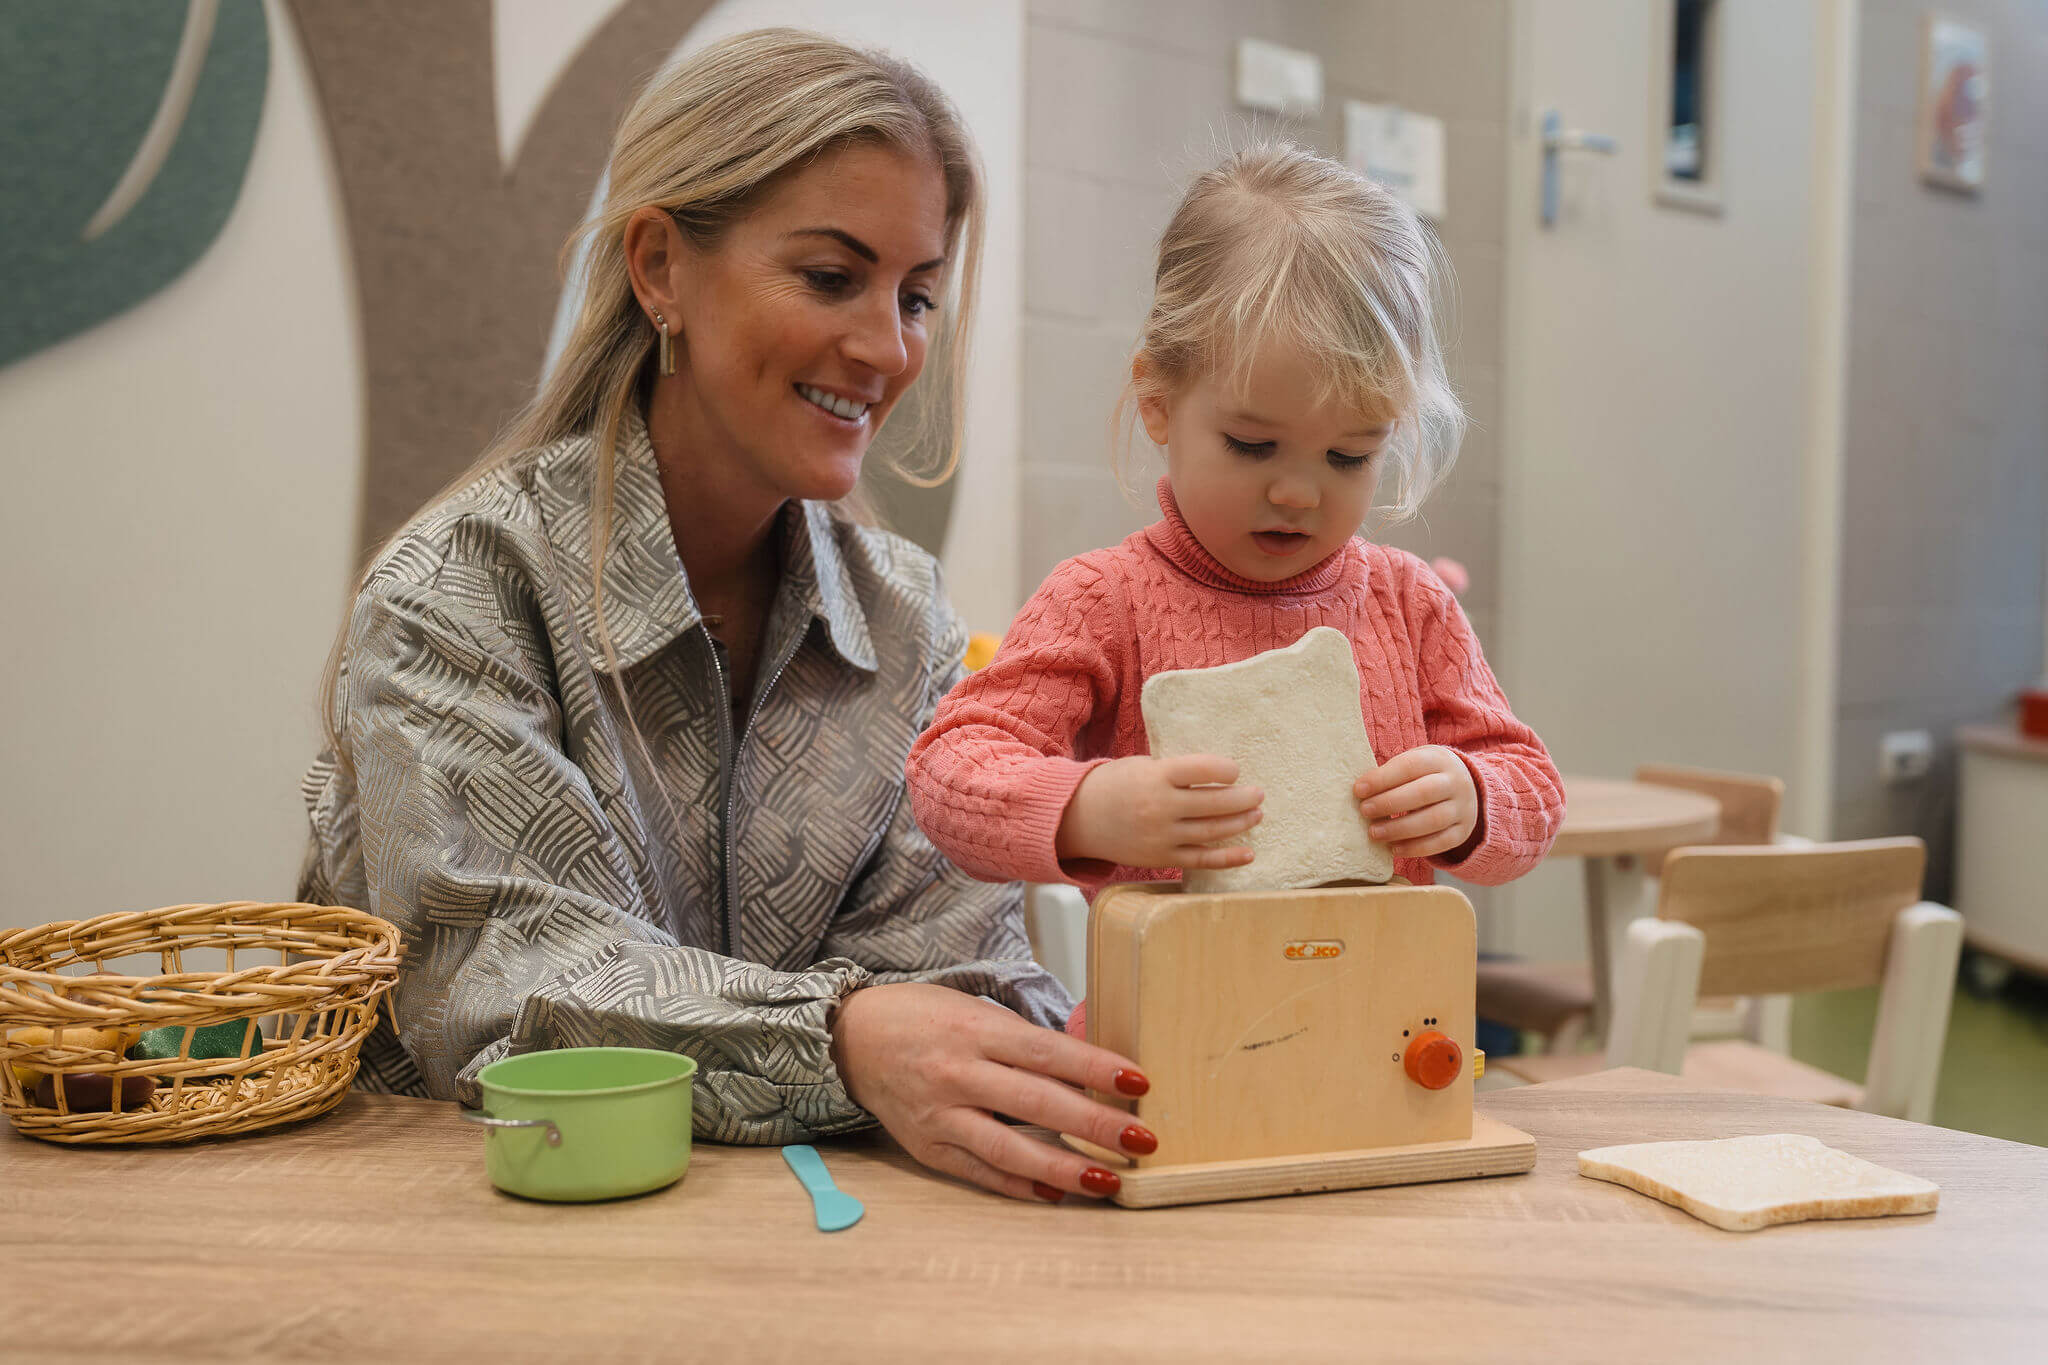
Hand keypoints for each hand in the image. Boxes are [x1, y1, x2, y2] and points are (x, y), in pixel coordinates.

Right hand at [830, 982, 1156, 1202]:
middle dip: (1093, 1125)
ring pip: (1008, 1148)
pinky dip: (1020, 1185)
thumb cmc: (925, 1019)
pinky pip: (980, 1173)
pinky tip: (1057, 1194)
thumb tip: (1094, 1063)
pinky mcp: (928, 1149)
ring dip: (1063, 1169)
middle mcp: (955, 1074)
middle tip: (1141, 1140)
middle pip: (1035, 1102)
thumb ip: (1029, 1040)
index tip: (1138, 1082)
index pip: (1046, 1052)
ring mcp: (939, 1116)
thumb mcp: (977, 1011)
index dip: (1095, 1068)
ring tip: (1107, 1181)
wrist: (853, 1038)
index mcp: (974, 1030)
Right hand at [1054, 754, 1262, 869]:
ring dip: (1241, 823)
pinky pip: (1201, 860)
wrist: (1077, 818)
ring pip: (1212, 830)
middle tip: (1259, 793)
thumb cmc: (1114, 785)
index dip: (1226, 769)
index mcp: (1155, 776)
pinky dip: (1228, 858)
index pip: (1202, 769)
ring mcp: (1161, 836)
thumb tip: (1217, 775)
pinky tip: (1249, 853)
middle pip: (1214, 802)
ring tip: (1257, 815)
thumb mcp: (1141, 766)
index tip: (1235, 770)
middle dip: (1243, 798)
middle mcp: (1159, 807)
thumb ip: (1175, 772)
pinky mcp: (1161, 857)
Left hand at [1354, 745, 1478, 858]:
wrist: (1464, 785)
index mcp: (1439, 759)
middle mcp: (1455, 783)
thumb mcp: (1413, 763)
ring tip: (1374, 833)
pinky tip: (1393, 848)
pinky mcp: (1463, 831)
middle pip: (1424, 793)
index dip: (1383, 778)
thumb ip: (1391, 774)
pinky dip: (1415, 848)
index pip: (1410, 766)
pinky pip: (1441, 842)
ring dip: (1400, 828)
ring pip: (1433, 820)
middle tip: (1365, 811)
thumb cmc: (1424, 774)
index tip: (1358, 790)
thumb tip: (1359, 792)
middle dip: (1390, 803)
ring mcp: (1463, 808)